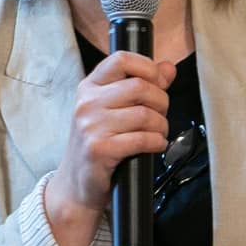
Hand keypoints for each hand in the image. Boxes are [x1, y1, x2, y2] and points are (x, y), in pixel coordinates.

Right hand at [42, 50, 175, 245]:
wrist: (76, 185)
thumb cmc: (99, 144)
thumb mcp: (114, 110)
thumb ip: (142, 86)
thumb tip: (168, 68)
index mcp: (90, 87)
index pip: (121, 59)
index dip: (147, 68)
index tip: (158, 83)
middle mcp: (87, 103)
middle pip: (140, 87)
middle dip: (161, 102)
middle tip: (160, 116)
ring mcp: (91, 126)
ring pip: (145, 114)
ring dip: (161, 126)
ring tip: (158, 134)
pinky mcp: (99, 149)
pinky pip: (142, 139)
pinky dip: (157, 143)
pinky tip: (154, 146)